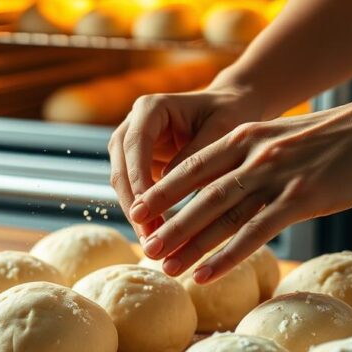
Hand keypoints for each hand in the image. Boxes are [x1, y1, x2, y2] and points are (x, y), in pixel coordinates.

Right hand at [108, 86, 264, 237]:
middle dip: (134, 204)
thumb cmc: (229, 114)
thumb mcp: (221, 131)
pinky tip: (157, 236)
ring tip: (153, 243)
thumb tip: (169, 189)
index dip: (137, 179)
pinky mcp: (139, 165)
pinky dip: (145, 214)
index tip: (147, 210)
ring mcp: (131, 146)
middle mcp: (133, 125)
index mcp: (150, 108)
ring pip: (123, 184)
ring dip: (136, 214)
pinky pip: (135, 191)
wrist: (230, 108)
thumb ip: (196, 156)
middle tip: (149, 237)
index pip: (134, 145)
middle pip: (121, 168)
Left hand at [130, 96, 351, 282]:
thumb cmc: (338, 139)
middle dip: (168, 222)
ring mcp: (277, 175)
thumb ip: (254, 156)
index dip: (163, 191)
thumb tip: (232, 183)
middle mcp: (254, 154)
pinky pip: (255, 232)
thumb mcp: (285, 138)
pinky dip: (226, 256)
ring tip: (165, 267)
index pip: (193, 167)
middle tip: (144, 248)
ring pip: (221, 214)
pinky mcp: (302, 197)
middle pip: (200, 194)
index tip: (138, 212)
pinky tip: (206, 274)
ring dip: (189, 243)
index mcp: (246, 137)